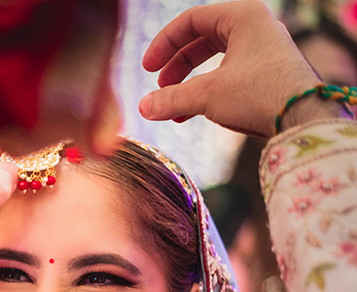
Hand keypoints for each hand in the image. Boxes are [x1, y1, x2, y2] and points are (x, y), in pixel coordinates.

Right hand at [139, 0, 325, 136]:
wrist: (305, 119)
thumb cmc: (260, 94)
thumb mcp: (207, 95)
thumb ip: (171, 99)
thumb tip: (143, 108)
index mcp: (242, 17)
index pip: (190, 21)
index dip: (163, 45)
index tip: (147, 69)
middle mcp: (255, 28)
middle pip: (201, 41)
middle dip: (176, 68)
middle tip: (160, 89)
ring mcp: (263, 51)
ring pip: (213, 62)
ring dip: (188, 85)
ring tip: (173, 108)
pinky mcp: (267, 74)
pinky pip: (228, 76)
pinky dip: (206, 93)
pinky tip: (191, 115)